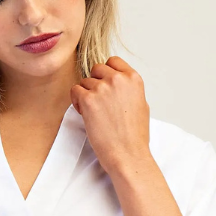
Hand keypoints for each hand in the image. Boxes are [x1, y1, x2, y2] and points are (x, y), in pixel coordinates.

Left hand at [70, 56, 151, 172]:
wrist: (128, 154)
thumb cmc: (135, 136)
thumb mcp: (141, 104)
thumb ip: (128, 89)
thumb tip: (118, 85)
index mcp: (133, 79)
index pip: (113, 61)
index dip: (106, 74)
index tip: (105, 86)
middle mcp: (118, 79)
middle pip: (97, 69)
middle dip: (95, 83)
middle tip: (98, 102)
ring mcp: (102, 88)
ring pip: (84, 82)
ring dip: (86, 95)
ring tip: (94, 113)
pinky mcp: (88, 99)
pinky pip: (75, 91)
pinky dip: (77, 102)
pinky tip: (85, 114)